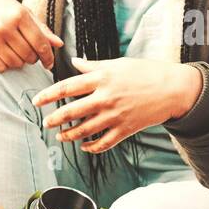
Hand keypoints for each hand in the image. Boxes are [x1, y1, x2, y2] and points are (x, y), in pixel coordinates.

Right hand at [0, 0, 63, 72]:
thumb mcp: (23, 11)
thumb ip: (41, 29)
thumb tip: (59, 44)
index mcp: (19, 15)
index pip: (40, 43)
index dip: (48, 56)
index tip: (49, 63)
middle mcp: (5, 26)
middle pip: (29, 56)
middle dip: (33, 58)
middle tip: (30, 51)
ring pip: (16, 63)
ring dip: (20, 62)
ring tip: (17, 51)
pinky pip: (0, 67)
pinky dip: (6, 65)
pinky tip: (5, 55)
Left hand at [31, 57, 202, 153]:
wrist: (172, 89)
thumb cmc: (146, 72)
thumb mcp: (118, 63)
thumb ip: (93, 65)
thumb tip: (74, 61)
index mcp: (102, 78)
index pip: (68, 87)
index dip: (48, 95)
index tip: (36, 101)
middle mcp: (106, 98)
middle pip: (72, 111)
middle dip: (55, 119)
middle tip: (46, 122)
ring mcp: (115, 115)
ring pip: (85, 130)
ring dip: (69, 135)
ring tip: (60, 136)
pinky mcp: (125, 129)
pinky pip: (103, 143)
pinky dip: (91, 147)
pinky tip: (83, 146)